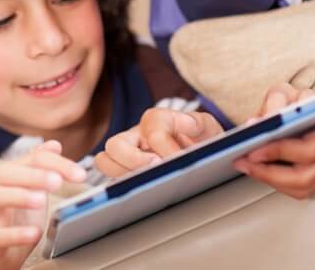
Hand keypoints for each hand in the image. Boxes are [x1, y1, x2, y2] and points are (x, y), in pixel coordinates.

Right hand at [0, 140, 86, 269]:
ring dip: (18, 196)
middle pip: (6, 173)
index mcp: (9, 174)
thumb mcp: (32, 189)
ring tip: (41, 201)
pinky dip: (15, 234)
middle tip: (57, 182)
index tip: (80, 174)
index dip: (57, 163)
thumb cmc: (17, 216)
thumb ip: (42, 167)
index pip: (32, 159)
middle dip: (33, 174)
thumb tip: (54, 144)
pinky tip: (34, 233)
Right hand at [94, 109, 222, 177]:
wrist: (204, 156)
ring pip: (105, 161)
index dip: (165, 146)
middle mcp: (136, 137)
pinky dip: (122, 186)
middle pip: (114, 145)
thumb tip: (188, 125)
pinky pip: (111, 179)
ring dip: (123, 174)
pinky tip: (144, 193)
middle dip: (134, 160)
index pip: (151, 129)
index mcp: (156, 121)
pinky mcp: (127, 173)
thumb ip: (200, 123)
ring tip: (148, 183)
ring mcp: (128, 155)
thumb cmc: (202, 142)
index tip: (180, 158)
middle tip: (157, 170)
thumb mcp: (208, 128)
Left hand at [234, 57, 314, 198]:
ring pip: (301, 185)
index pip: (308, 150)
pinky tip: (257, 163)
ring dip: (270, 178)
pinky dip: (277, 177)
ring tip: (244, 164)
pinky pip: (300, 180)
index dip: (278, 150)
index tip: (253, 147)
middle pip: (303, 177)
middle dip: (269, 172)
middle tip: (241, 161)